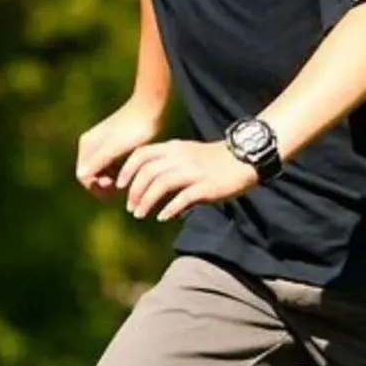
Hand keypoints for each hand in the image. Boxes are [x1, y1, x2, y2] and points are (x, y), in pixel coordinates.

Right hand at [75, 99, 163, 200]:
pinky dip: (117, 173)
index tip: (115, 188)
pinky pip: (109, 165)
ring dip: (110, 181)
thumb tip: (82, 175)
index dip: (96, 187)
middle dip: (103, 186)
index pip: (83, 176)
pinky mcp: (113, 144)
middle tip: (122, 189)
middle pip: (90, 175)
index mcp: (87, 145)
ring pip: (101, 172)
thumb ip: (98, 161)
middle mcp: (90, 144)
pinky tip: (130, 174)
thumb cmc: (135, 128)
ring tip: (127, 182)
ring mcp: (101, 144)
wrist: (151, 107)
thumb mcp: (116, 148)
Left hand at [115, 139, 259, 221]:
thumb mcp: (189, 156)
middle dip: (135, 191)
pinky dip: (169, 208)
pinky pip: (183, 197)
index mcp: (175, 148)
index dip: (127, 170)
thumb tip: (153, 189)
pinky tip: (163, 217)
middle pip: (148, 171)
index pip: (142, 154)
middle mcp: (181, 157)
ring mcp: (194, 171)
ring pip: (161, 184)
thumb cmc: (215, 161)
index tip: (119, 186)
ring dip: (147, 201)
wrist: (246, 158)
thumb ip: (169, 168)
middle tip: (131, 207)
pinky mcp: (206, 186)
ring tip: (140, 214)